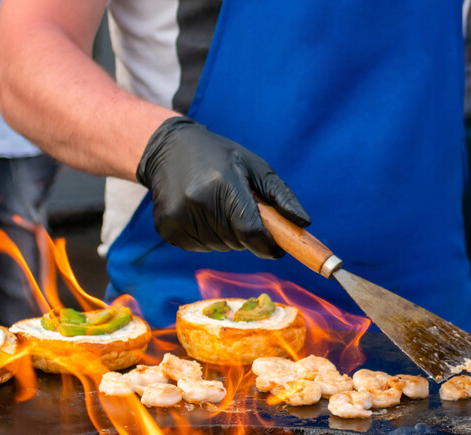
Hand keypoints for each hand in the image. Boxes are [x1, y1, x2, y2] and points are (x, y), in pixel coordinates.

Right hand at [137, 117, 309, 257]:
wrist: (169, 150)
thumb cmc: (220, 158)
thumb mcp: (255, 167)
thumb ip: (281, 196)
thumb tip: (303, 223)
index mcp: (224, 183)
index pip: (250, 231)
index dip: (267, 245)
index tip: (277, 249)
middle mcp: (198, 200)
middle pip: (237, 242)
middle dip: (246, 234)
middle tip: (239, 209)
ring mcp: (179, 215)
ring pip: (219, 247)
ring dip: (226, 236)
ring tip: (217, 207)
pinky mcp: (166, 227)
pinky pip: (200, 248)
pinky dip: (207, 238)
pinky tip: (201, 213)